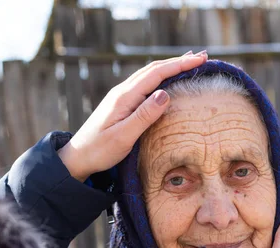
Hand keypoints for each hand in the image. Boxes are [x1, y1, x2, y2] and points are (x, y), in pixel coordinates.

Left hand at [58, 51, 207, 181]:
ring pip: (148, 75)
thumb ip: (144, 116)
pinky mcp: (120, 104)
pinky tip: (167, 80)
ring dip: (169, 67)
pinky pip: (144, 84)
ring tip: (189, 63)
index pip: (156, 74)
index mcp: (124, 97)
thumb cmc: (100, 150)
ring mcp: (120, 97)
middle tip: (203, 57)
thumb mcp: (123, 136)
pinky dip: (160, 77)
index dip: (180, 64)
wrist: (77, 157)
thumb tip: (165, 93)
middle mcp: (122, 92)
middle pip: (153, 69)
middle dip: (178, 61)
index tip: (201, 59)